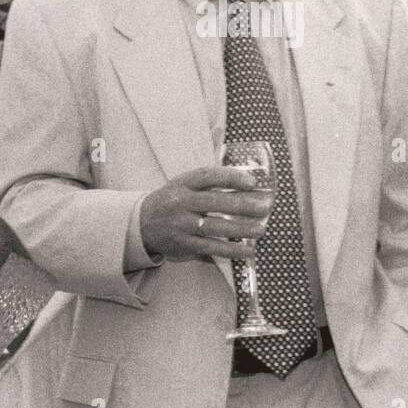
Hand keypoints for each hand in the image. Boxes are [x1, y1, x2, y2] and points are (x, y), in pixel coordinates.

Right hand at [138, 166, 271, 261]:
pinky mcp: (184, 244)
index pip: (208, 177)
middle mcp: (181, 203)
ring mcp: (182, 225)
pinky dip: (231, 250)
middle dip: (242, 205)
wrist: (142, 223)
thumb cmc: (173, 199)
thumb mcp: (184, 182)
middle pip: (214, 202)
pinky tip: (247, 250)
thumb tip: (235, 157)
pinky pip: (211, 248)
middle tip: (265, 207)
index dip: (230, 178)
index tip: (252, 182)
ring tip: (261, 229)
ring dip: (241, 230)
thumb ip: (209, 177)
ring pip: (214, 227)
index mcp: (183, 183)